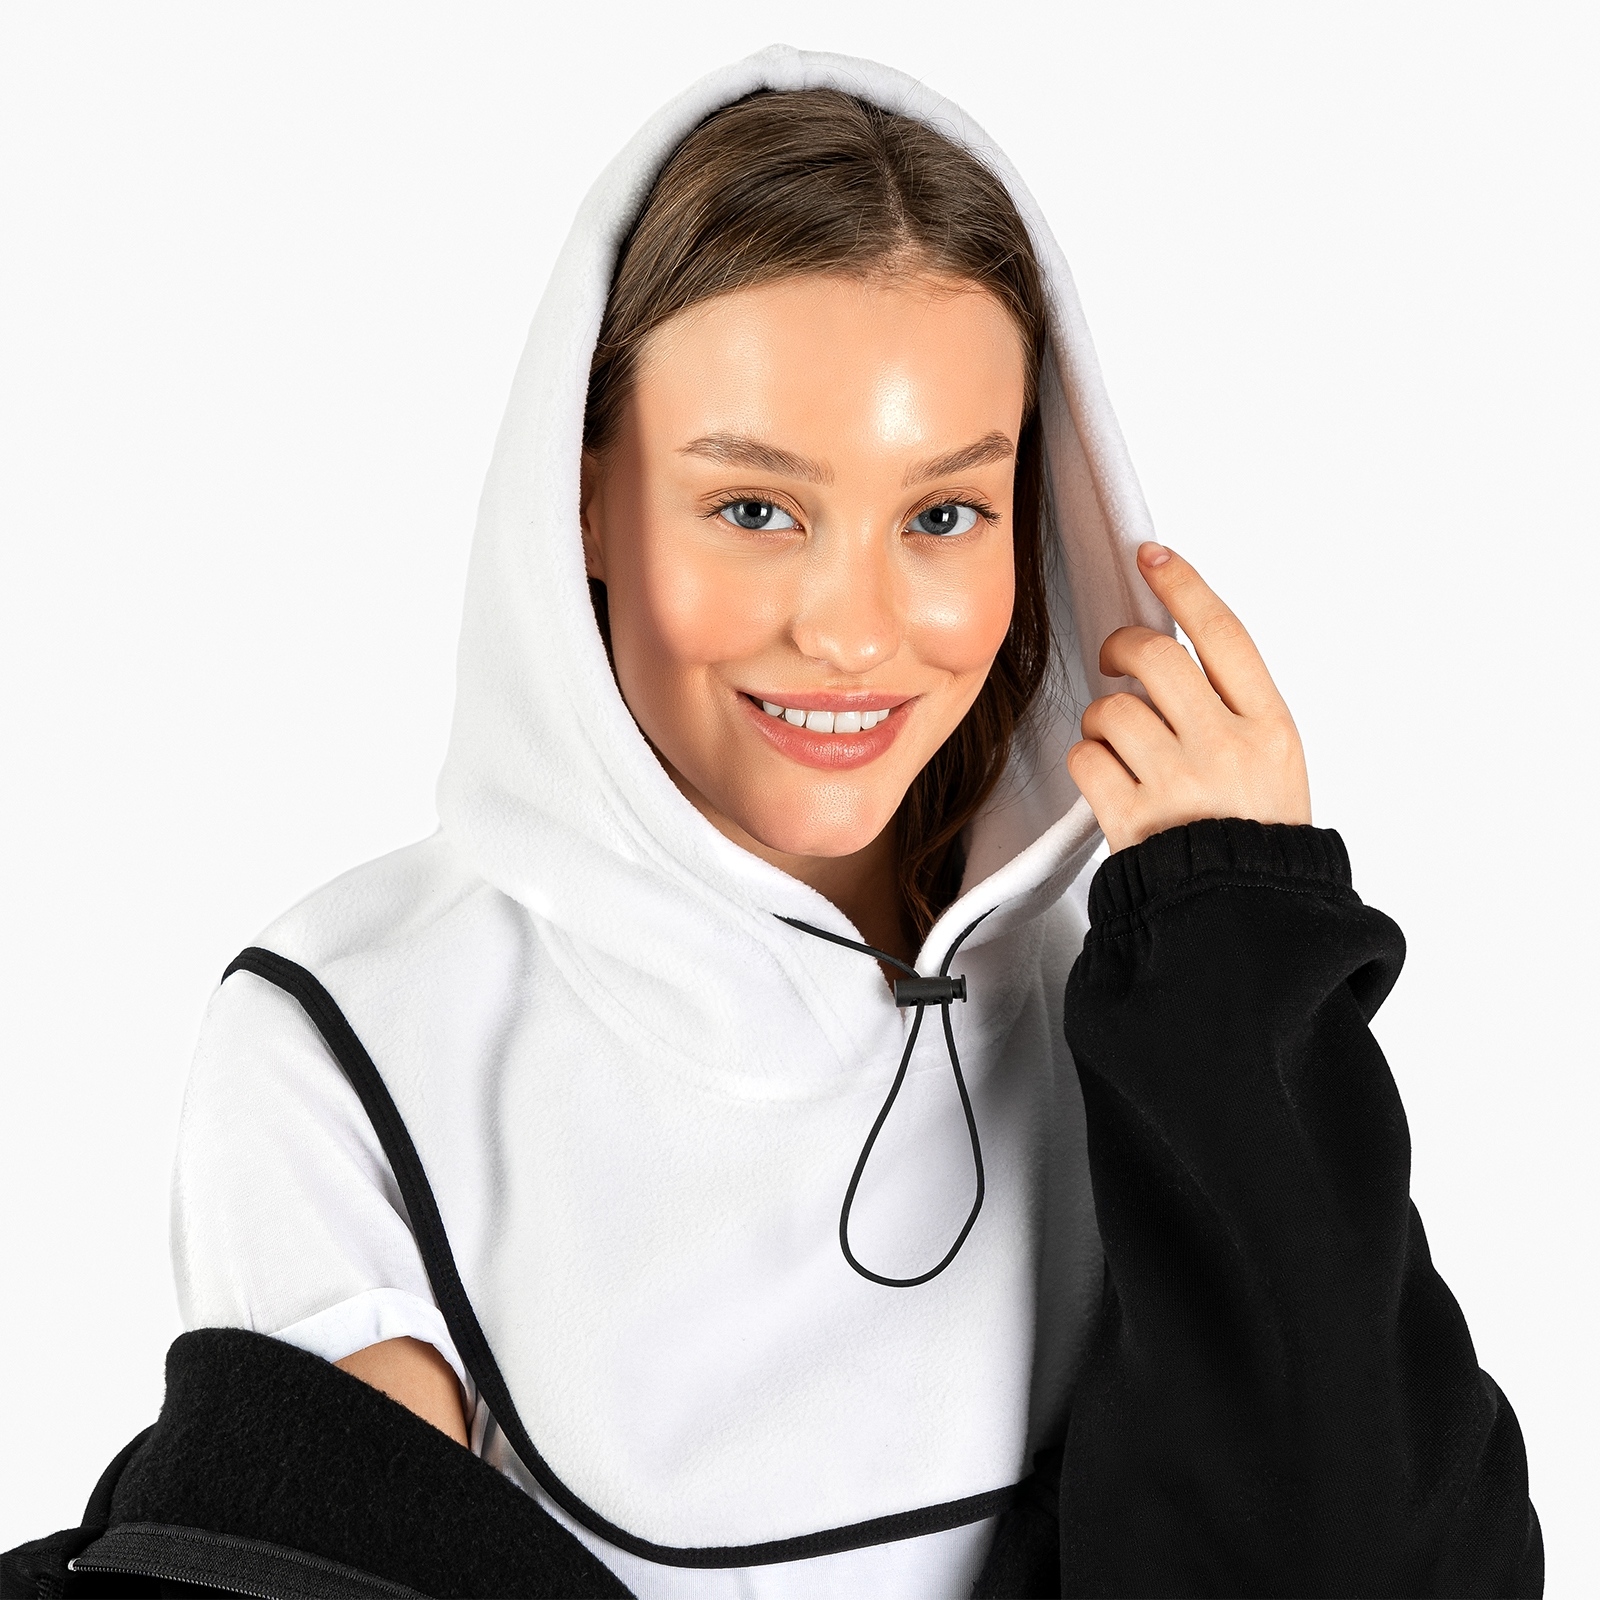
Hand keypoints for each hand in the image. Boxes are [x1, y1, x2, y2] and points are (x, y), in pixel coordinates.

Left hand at [1067, 543, 1310, 853]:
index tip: (1152, 556)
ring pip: (1111, 708)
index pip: (1224, 633)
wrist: (1244, 916)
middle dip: (1122, 647)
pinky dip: (1087, 761)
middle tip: (1116, 660)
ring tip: (1121, 744)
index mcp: (1271, 726)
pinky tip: (1109, 780)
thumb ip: (1233, 706)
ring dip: (1103, 718)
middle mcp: (1227, 747)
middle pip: (1156, 657)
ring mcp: (1179, 783)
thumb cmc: (1254, 832)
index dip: (1184, 585)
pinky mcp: (1132, 819)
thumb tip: (1174, 650)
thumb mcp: (1275, 762)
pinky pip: (1084, 757)